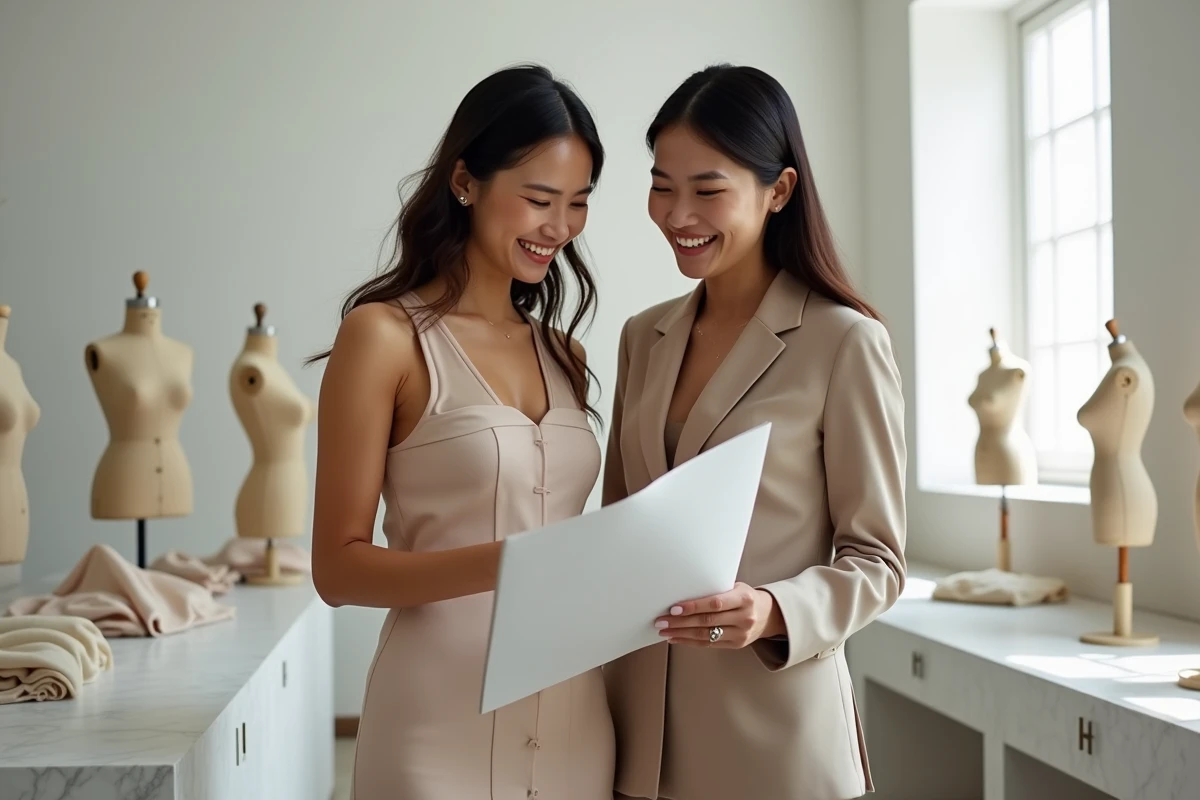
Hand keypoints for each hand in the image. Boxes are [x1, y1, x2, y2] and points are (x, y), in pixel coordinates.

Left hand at [654, 583, 783, 647]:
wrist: (768, 614)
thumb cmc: (745, 597)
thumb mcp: (736, 587)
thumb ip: (715, 590)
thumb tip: (683, 591)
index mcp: (744, 599)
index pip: (715, 604)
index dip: (693, 606)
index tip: (674, 608)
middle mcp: (744, 618)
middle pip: (707, 621)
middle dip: (681, 622)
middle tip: (662, 621)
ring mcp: (741, 634)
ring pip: (705, 635)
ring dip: (681, 633)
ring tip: (665, 630)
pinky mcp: (735, 645)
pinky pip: (708, 644)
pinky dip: (689, 641)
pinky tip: (676, 638)